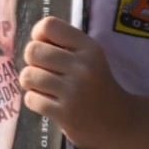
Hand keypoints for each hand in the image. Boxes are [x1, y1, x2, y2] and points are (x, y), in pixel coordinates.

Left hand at [18, 16, 135, 148]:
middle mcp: (83, 67)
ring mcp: (74, 91)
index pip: (49, 26)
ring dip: (31, 83)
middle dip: (33, 62)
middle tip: (45, 71)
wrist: (120, 122)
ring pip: (28, 76)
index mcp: (89, 48)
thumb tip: (34, 36)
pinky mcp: (66, 114)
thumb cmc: (96, 84)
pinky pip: (31, 99)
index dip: (39, 35)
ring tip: (45, 88)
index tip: (45, 46)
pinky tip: (50, 103)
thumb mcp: (89, 56)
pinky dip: (35, 101)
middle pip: (32, 50)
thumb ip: (64, 42)